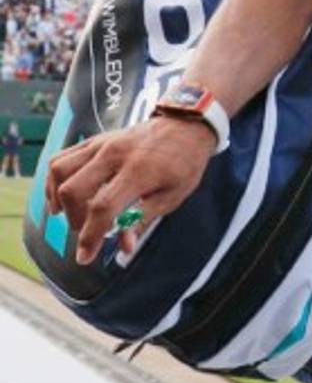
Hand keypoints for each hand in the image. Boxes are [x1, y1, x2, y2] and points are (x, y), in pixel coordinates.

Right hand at [44, 116, 216, 264]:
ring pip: (60, 171)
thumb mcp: (173, 196)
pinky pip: (61, 158)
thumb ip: (143, 219)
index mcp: (139, 170)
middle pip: (74, 190)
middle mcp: (115, 154)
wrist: (186, 126)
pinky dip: (54, 180)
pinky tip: (61, 195)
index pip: (103, 207)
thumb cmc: (184, 162)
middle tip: (87, 231)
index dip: (91, 236)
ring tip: (70, 214)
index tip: (85, 256)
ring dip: (59, 199)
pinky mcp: (95, 140)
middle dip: (75, 219)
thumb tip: (124, 245)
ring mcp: (102, 144)